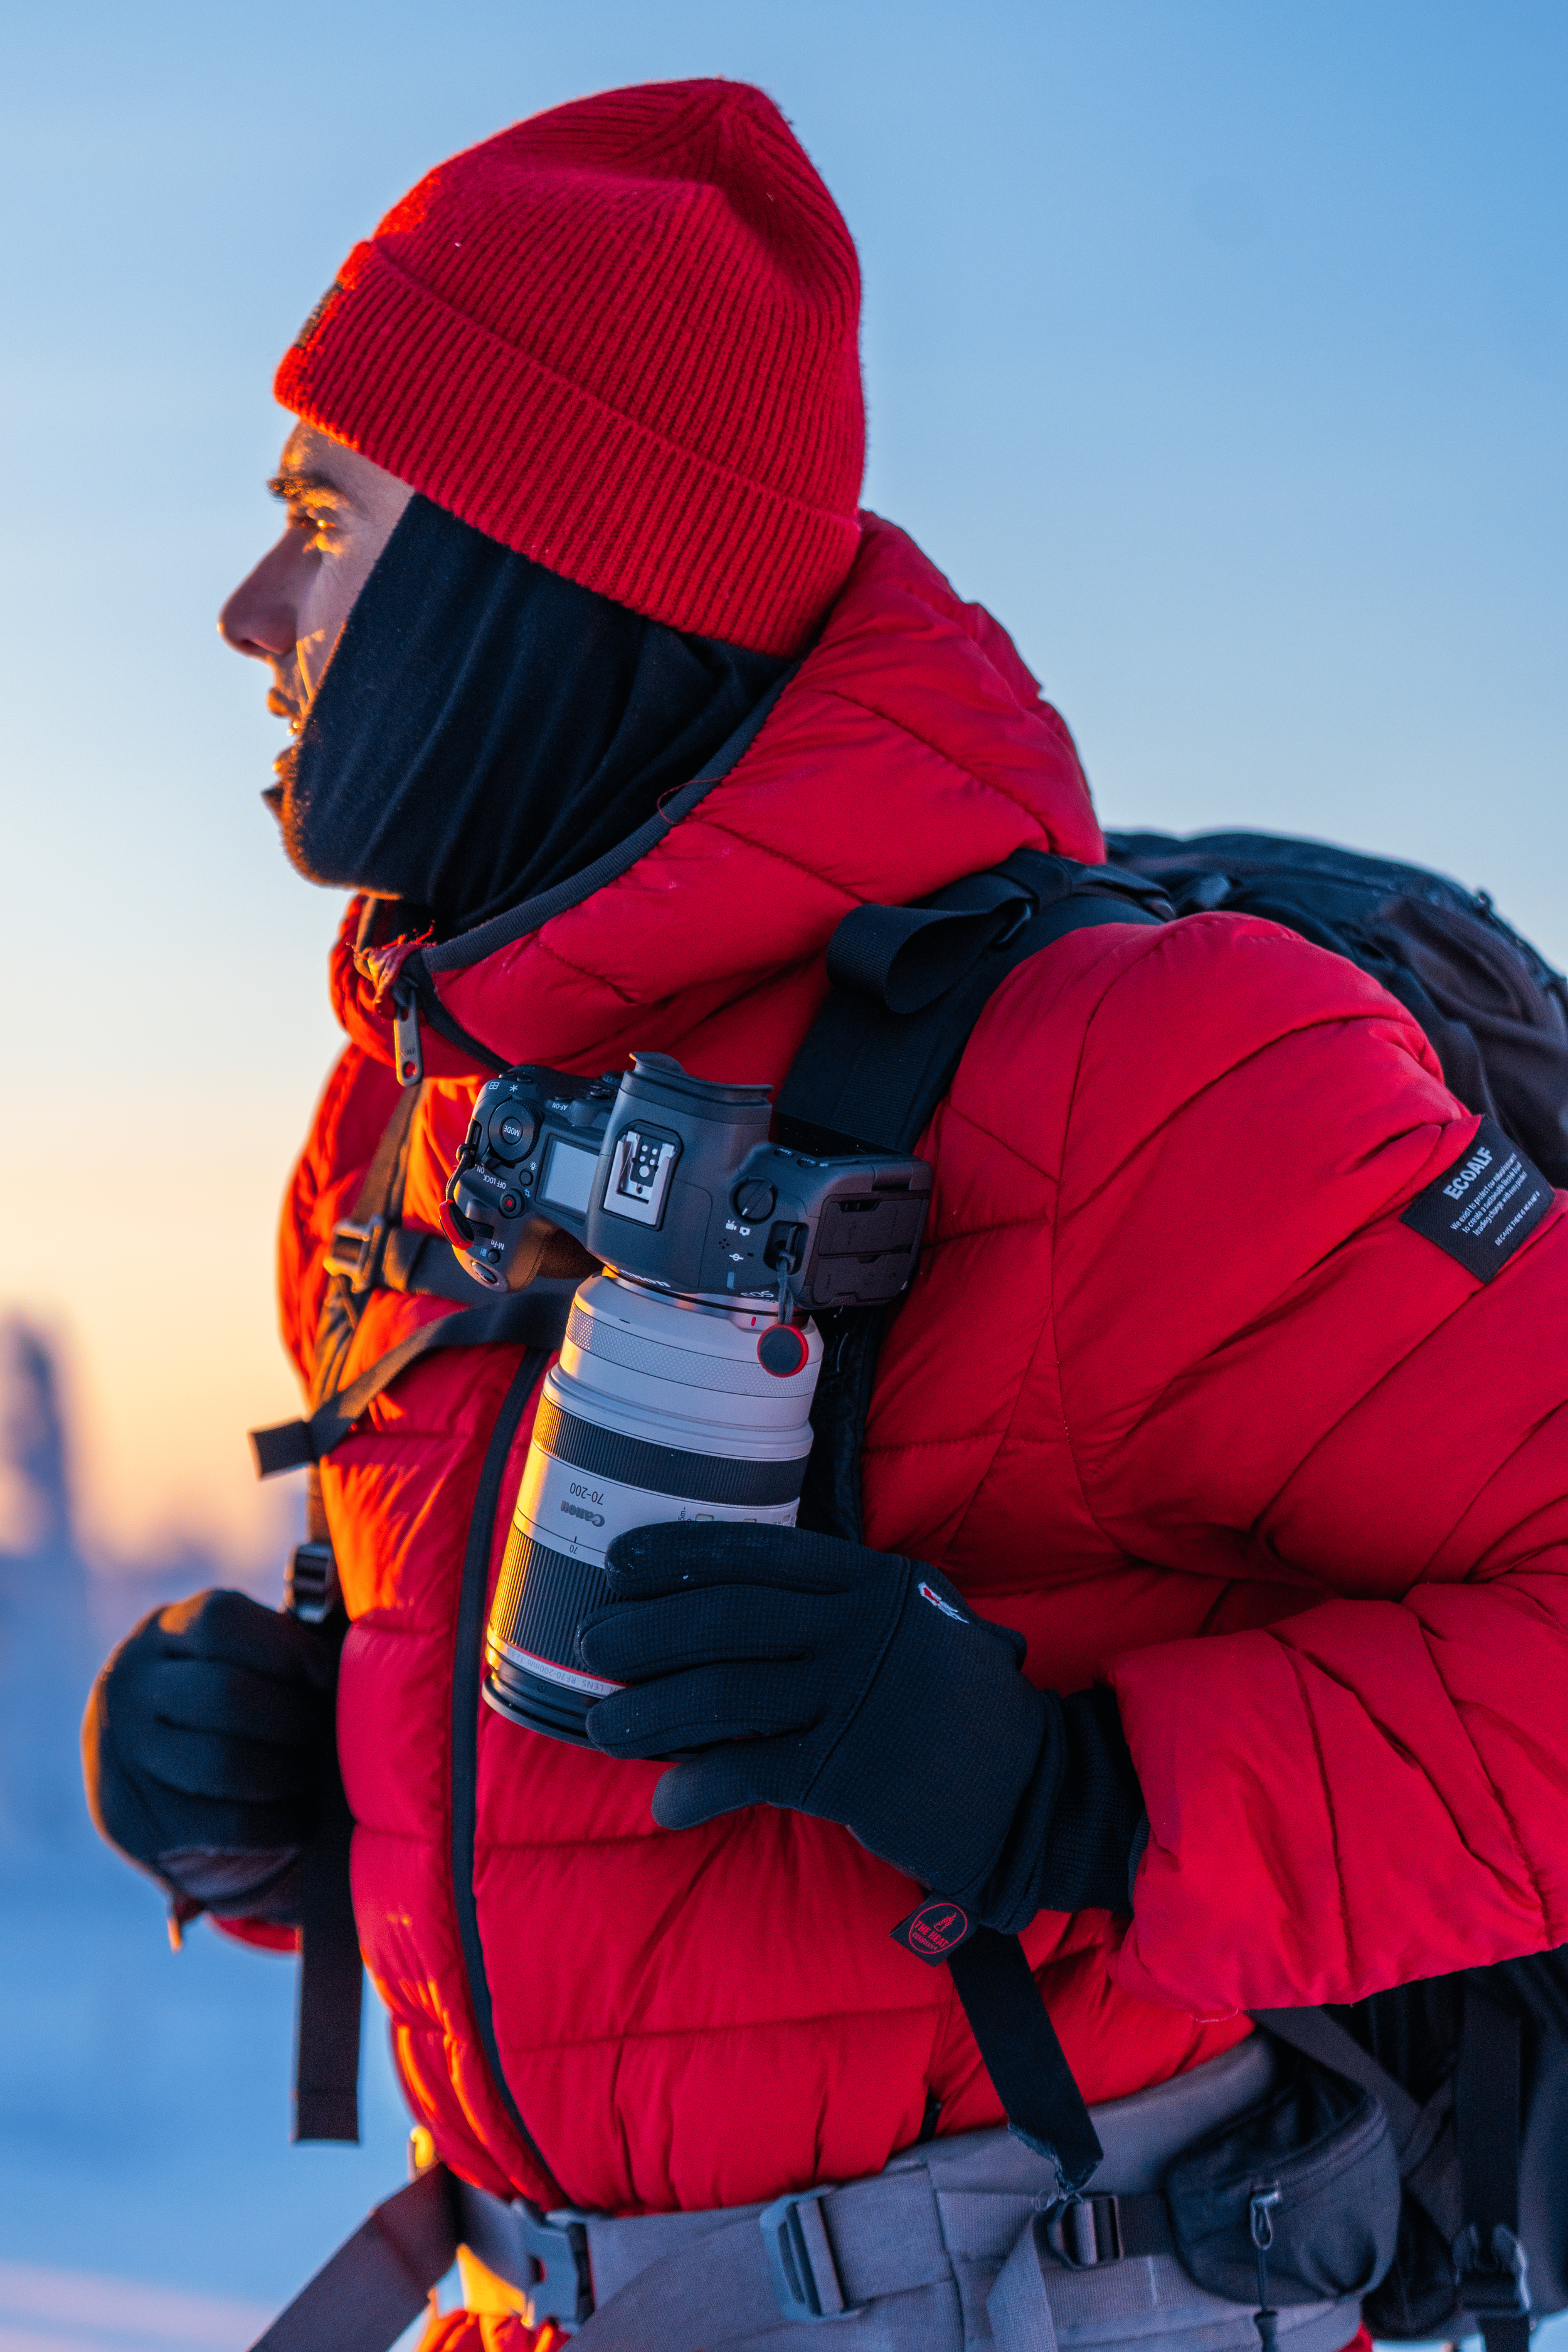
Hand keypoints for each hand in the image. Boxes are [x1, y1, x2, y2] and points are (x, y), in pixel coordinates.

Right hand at [82, 1589, 339, 1923]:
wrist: (176, 1805)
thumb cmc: (247, 1710)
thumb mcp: (257, 1659)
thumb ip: (301, 1628)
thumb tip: (358, 1593)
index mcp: (164, 1632)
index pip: (221, 1620)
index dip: (287, 1647)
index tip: (327, 1676)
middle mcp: (128, 1685)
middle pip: (226, 1694)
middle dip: (293, 1720)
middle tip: (319, 1735)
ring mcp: (119, 1755)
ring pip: (225, 1763)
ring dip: (287, 1774)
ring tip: (306, 1776)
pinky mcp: (132, 1823)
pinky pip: (226, 1823)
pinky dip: (277, 1824)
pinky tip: (295, 1818)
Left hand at [577, 1524, 1142, 1929]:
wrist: (1029, 1787)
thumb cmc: (954, 1703)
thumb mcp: (911, 1621)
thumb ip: (838, 1606)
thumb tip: (729, 1604)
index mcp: (870, 1583)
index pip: (760, 1552)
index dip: (682, 1553)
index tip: (620, 1562)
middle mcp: (857, 1631)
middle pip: (726, 1619)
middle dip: (645, 1630)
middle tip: (590, 1643)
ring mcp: (853, 1700)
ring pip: (723, 1695)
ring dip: (649, 1712)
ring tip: (601, 1728)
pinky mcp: (847, 1772)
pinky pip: (749, 1772)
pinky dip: (697, 1785)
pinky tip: (667, 1801)